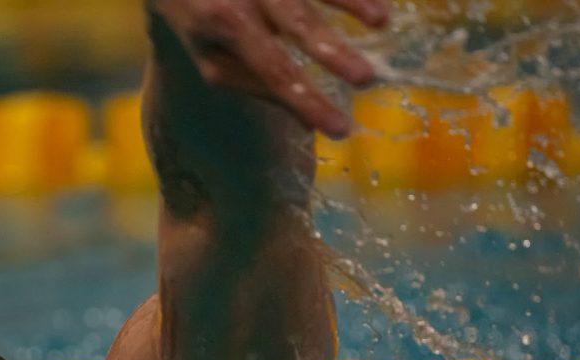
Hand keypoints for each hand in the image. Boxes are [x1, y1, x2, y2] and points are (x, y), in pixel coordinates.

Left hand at [151, 0, 388, 137]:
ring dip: (350, 3)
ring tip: (382, 22)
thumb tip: (302, 118)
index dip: (306, 101)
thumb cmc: (198, 12)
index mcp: (225, 29)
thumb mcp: (206, 53)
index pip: (273, 71)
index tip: (340, 128)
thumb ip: (248, 80)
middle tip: (366, 78)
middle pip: (295, 24)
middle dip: (332, 52)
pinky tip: (377, 8)